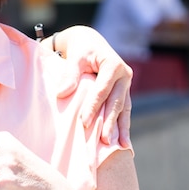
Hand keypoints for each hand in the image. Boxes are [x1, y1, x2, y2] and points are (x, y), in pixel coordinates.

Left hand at [53, 25, 131, 145]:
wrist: (91, 42)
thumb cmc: (81, 49)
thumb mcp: (75, 57)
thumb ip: (70, 75)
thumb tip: (62, 94)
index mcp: (113, 65)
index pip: (101, 90)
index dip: (93, 107)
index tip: (83, 122)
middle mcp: (124, 76)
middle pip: (116, 102)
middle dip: (110, 123)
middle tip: (104, 141)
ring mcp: (126, 85)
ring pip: (123, 109)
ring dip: (120, 128)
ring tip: (119, 147)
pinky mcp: (124, 92)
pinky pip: (124, 111)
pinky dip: (123, 126)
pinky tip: (124, 142)